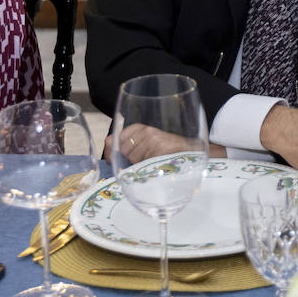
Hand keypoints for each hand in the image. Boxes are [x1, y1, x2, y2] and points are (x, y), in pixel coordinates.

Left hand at [105, 123, 225, 160]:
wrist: (190, 153)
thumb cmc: (166, 151)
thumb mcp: (145, 144)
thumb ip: (124, 146)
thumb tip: (107, 146)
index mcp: (140, 128)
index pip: (115, 139)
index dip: (115, 151)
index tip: (122, 157)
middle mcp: (145, 131)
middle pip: (123, 150)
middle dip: (129, 160)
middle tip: (145, 160)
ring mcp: (152, 139)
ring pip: (132, 158)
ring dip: (140, 165)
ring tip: (154, 162)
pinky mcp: (159, 149)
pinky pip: (143, 164)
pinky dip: (148, 168)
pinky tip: (157, 164)